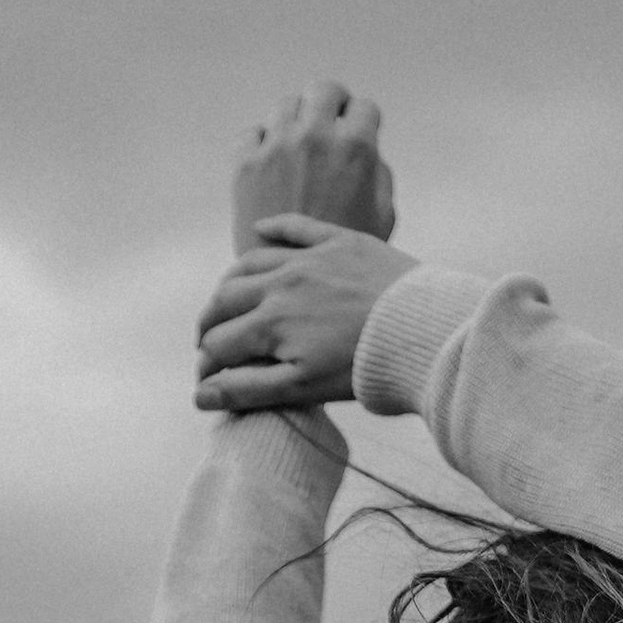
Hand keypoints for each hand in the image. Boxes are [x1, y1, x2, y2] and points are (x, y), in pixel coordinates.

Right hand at [195, 218, 416, 413]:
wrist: (423, 330)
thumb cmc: (363, 367)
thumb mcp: (303, 388)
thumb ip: (248, 390)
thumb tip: (199, 396)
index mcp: (269, 323)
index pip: (218, 344)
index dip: (206, 367)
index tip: (206, 381)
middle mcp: (280, 283)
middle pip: (225, 299)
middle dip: (207, 325)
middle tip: (206, 343)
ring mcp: (309, 258)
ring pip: (252, 262)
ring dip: (230, 282)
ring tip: (225, 299)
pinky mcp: (340, 241)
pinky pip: (297, 226)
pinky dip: (274, 227)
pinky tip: (260, 230)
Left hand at [231, 80, 395, 253]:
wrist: (295, 289)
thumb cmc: (346, 260)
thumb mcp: (383, 216)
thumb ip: (379, 173)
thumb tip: (368, 146)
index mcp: (356, 147)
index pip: (363, 107)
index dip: (363, 121)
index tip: (357, 130)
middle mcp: (315, 138)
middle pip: (323, 89)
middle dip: (331, 102)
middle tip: (329, 120)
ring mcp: (277, 148)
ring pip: (286, 106)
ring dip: (295, 121)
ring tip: (297, 147)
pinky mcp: (245, 165)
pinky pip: (251, 133)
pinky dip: (261, 144)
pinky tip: (270, 165)